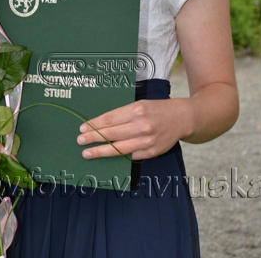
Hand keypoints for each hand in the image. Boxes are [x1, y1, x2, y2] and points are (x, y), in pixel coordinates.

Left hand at [76, 98, 190, 160]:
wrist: (181, 118)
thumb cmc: (156, 109)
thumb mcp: (139, 104)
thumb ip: (123, 115)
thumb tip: (101, 125)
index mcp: (136, 110)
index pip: (110, 119)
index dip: (94, 124)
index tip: (82, 128)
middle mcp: (141, 125)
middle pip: (112, 133)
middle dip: (93, 138)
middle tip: (80, 141)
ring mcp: (147, 140)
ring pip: (119, 148)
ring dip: (101, 151)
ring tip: (88, 153)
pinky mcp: (152, 151)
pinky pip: (131, 156)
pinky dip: (119, 156)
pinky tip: (109, 156)